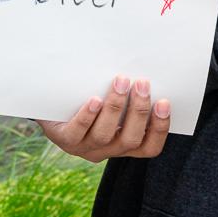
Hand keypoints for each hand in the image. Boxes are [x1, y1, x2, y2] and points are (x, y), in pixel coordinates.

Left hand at [37, 76, 170, 161]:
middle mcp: (107, 150)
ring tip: (121, 81)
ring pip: (105, 135)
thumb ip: (130, 92)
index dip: (160, 128)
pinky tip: (94, 99)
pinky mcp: (65, 140)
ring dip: (115, 107)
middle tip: (143, 84)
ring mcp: (85, 147)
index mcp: (125, 144)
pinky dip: (88, 116)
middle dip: (139, 111)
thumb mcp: (113, 98)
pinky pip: (77, 132)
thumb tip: (147, 66)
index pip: (149, 147)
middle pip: (130, 139)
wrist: (52, 102)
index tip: (165, 101)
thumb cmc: (90, 96)